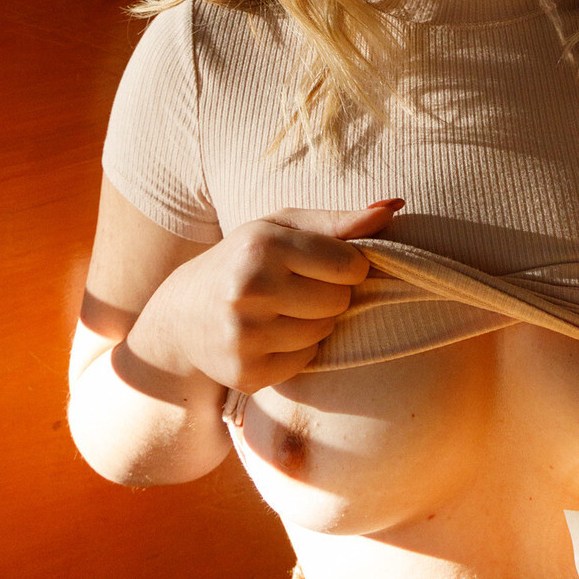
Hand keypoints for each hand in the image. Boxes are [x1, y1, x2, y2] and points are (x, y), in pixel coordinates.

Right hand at [127, 201, 402, 393]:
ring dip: (317, 323)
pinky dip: (299, 350)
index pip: (350, 264)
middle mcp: (249, 289)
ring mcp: (245, 335)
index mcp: (262, 245)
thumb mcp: (283, 228)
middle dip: (333, 295)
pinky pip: (306, 361)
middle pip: (340, 302)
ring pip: (324, 333)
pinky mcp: (247, 372)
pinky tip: (273, 334)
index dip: (350, 266)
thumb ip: (341, 221)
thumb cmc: (245, 259)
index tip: (332, 265)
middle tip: (303, 288)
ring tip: (285, 309)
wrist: (182, 315)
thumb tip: (396, 206)